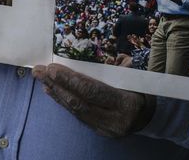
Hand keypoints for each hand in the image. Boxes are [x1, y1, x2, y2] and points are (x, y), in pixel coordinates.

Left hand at [32, 63, 154, 137]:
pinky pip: (78, 115)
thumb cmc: (141, 89)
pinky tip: (52, 91)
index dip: (70, 79)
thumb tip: (97, 56)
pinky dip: (63, 102)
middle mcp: (115, 120)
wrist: (149, 115)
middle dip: (57, 85)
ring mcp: (106, 129)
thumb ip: (117, 67)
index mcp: (126, 103)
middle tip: (39, 71)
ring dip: (56, 92)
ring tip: (42, 79)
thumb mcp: (134, 75)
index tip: (52, 67)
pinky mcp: (99, 132)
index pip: (93, 91)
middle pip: (79, 102)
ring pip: (76, 110)